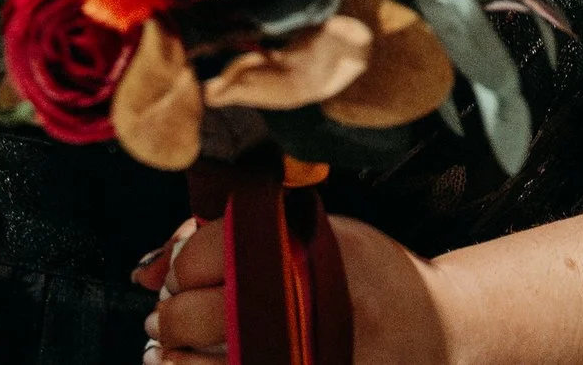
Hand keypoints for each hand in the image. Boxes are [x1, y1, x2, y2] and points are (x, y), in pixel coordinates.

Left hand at [138, 212, 454, 364]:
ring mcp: (306, 356)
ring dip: (177, 356)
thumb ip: (230, 236)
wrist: (438, 329)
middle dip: (171, 316)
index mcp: (304, 251)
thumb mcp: (311, 231)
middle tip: (171, 315)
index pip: (205, 252)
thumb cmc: (368, 272)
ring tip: (181, 348)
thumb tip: (143, 271)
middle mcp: (304, 305)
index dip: (181, 264)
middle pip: (194, 315)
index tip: (184, 274)